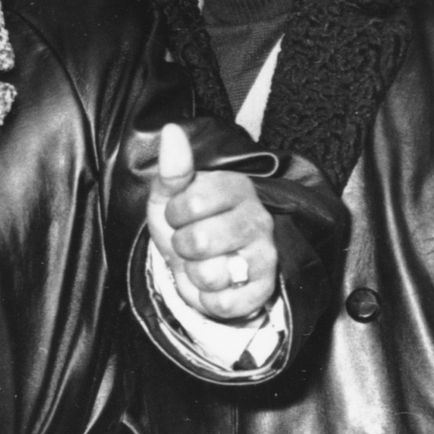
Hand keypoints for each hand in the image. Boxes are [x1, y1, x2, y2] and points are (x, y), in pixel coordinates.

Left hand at [146, 123, 277, 320]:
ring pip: (209, 274)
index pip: (192, 202)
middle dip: (182, 246)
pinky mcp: (263, 289)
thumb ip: (173, 166)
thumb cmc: (185, 224)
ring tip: (203, 262)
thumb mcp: (169, 195)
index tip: (180, 214)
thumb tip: (171, 131)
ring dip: (194, 273)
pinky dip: (206, 298)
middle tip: (191, 242)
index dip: (175, 214)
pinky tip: (215, 283)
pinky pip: (221, 302)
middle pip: (199, 241)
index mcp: (235, 188)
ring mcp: (264, 255)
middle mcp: (258, 219)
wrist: (198, 265)